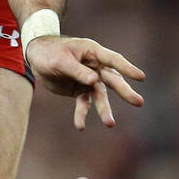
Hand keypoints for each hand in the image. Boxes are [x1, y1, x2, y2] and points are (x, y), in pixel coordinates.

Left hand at [25, 35, 144, 128]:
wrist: (37, 57)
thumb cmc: (50, 52)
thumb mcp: (60, 60)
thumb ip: (77, 71)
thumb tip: (94, 81)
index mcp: (93, 52)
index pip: (113, 60)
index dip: (127, 68)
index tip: (141, 77)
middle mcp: (95, 66)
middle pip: (112, 79)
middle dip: (125, 91)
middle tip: (139, 102)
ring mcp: (88, 79)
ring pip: (100, 95)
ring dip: (104, 109)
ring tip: (110, 123)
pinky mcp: (80, 90)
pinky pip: (83, 103)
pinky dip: (82, 114)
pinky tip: (80, 126)